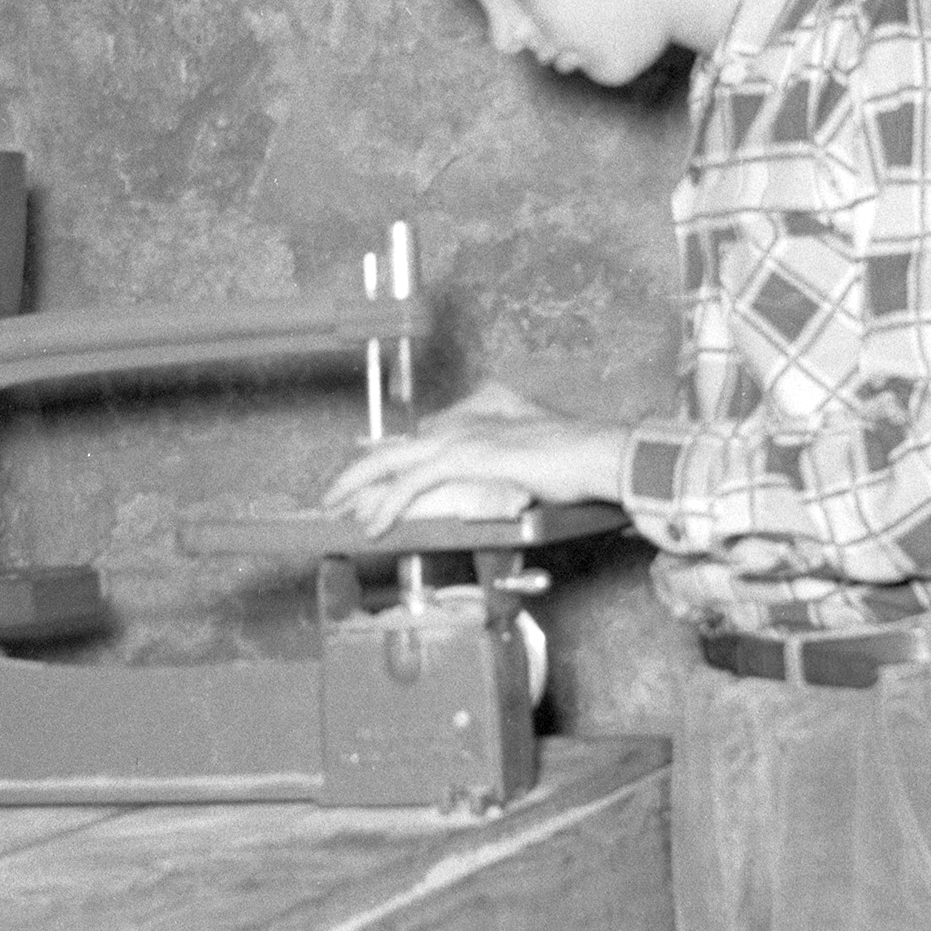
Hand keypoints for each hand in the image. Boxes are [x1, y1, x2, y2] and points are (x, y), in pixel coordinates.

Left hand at [323, 387, 627, 535]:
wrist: (596, 454)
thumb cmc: (576, 459)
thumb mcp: (534, 452)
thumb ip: (507, 455)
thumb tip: (485, 472)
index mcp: (483, 406)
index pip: (424, 436)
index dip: (394, 462)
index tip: (372, 480)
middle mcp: (466, 416)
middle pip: (397, 446)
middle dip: (359, 472)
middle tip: (334, 494)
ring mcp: (462, 435)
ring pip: (392, 461)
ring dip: (359, 488)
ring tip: (337, 509)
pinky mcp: (462, 457)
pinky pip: (411, 484)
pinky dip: (387, 505)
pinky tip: (372, 524)